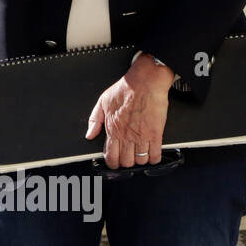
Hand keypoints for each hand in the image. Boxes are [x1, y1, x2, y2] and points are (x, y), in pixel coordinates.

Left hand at [84, 53, 174, 167]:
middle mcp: (126, 135)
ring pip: (140, 161)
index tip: (113, 162)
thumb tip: (89, 135)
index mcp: (113, 129)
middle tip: (128, 158)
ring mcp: (142, 136)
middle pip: (125, 161)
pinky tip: (152, 155)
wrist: (145, 82)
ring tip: (139, 155)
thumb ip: (94, 120)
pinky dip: (154, 159)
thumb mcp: (102, 102)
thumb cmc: (125, 89)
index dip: (112, 163)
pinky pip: (155, 155)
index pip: (110, 155)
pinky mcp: (155, 134)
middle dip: (126, 163)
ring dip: (140, 161)